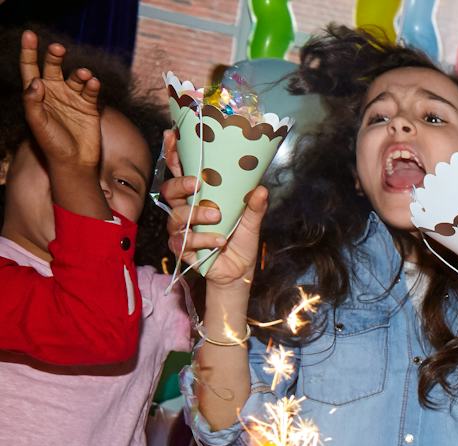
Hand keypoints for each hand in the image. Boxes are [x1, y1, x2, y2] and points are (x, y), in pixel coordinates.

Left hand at [19, 31, 101, 169]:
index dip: (28, 51)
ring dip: (79, 73)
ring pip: (75, 77)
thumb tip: (37, 80)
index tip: (30, 34)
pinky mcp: (90, 107)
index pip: (30, 68)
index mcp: (37, 95)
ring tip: (83, 74)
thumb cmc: (51, 144)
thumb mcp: (36, 123)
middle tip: (58, 49)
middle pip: (53, 66)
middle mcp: (55, 93)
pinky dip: (92, 85)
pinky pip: (91, 91)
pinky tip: (92, 83)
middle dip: (55, 56)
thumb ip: (32, 101)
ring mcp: (73, 99)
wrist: (74, 162)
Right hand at [161, 131, 267, 287]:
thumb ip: (254, 206)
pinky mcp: (182, 250)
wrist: (239, 272)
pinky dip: (203, 240)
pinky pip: (184, 242)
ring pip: (176, 216)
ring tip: (217, 217)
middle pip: (169, 190)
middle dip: (181, 184)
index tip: (173, 135)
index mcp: (198, 197)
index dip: (173, 154)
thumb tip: (261, 188)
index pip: (180, 172)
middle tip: (198, 183)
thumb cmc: (240, 242)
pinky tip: (219, 241)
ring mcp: (181, 230)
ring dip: (196, 215)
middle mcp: (185, 210)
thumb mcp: (251, 222)